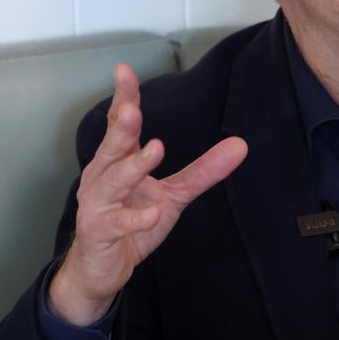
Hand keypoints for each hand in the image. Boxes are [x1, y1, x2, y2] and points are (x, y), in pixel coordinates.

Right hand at [49, 64, 247, 325]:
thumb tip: (241, 146)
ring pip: (111, 182)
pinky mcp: (100, 232)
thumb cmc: (132, 223)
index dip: (124, 98)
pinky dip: (135, 218)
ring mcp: (97, 205)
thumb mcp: (174, 196)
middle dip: (122, 128)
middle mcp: (102, 178)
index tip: (124, 71)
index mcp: (117, 163)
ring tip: (155, 149)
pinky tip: (152, 214)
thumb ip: (203, 171)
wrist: (103, 269)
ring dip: (132, 166)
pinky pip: (117, 223)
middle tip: (133, 110)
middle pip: (111, 148)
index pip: (120, 126)